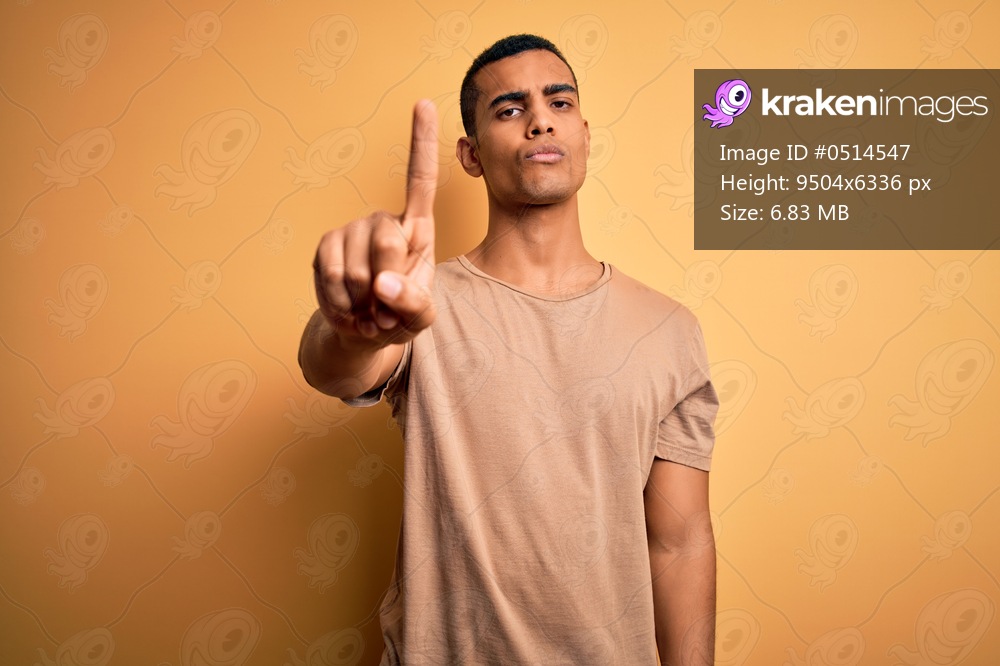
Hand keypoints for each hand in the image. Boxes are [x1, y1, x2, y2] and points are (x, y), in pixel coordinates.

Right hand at [313, 100, 437, 348]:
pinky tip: (350, 308)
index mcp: (417, 229)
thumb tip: (382, 283)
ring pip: (358, 268)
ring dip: (364, 301)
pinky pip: (332, 276)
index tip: (422, 103)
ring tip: (370, 309)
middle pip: (388, 242)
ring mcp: (350, 231)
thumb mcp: (420, 316)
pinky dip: (342, 303)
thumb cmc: (400, 314)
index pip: (419, 180)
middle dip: (388, 284)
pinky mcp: (325, 247)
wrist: (364, 332)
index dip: (421, 143)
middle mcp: (382, 220)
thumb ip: (413, 302)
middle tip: (387, 306)